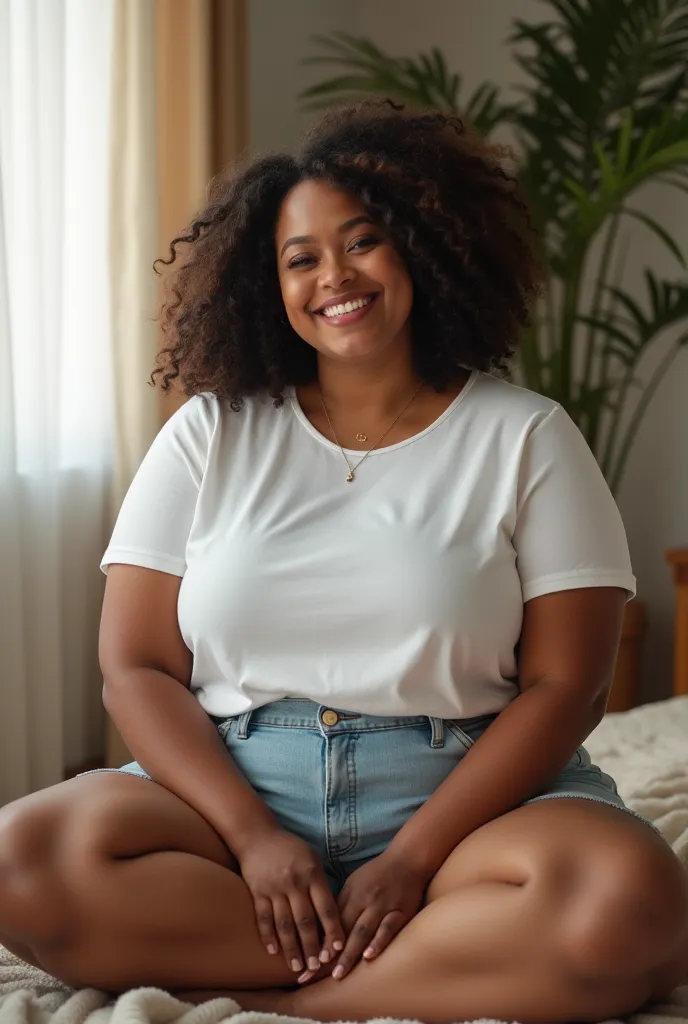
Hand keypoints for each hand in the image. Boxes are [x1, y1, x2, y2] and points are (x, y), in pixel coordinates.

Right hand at [236, 828, 345, 975]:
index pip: (326, 906)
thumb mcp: (312, 858)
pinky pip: (263, 918)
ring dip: (291, 948)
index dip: (333, 929)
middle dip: (312, 946)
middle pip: (305, 920)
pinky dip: (268, 936)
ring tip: (296, 966)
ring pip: (284, 924)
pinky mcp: (257, 891)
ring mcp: (274, 888)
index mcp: (312, 874)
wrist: (258, 835)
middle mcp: (294, 882)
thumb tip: (333, 914)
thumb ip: (321, 883)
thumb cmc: (291, 849)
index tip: (339, 948)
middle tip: (317, 967)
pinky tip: (273, 952)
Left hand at [299, 852, 427, 982]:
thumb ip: (342, 905)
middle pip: (344, 931)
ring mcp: (382, 907)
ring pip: (363, 932)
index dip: (320, 944)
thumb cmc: (378, 874)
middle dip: (330, 955)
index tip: (308, 964)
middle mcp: (364, 901)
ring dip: (349, 953)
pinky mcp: (401, 912)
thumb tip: (325, 929)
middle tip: (313, 975)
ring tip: (338, 974)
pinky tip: (369, 956)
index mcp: (351, 895)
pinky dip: (378, 941)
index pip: (332, 923)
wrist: (407, 859)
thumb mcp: (355, 884)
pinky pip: (389, 928)